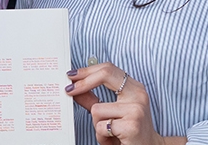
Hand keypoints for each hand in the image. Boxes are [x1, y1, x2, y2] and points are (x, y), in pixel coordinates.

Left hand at [64, 63, 178, 144]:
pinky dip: (101, 136)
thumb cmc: (129, 132)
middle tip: (69, 91)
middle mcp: (138, 95)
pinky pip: (101, 126)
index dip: (88, 71)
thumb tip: (75, 88)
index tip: (72, 76)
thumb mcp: (111, 113)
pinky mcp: (131, 125)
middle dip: (83, 83)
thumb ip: (94, 99)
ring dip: (97, 124)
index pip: (109, 69)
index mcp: (135, 88)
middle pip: (105, 75)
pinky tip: (113, 140)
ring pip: (97, 109)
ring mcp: (136, 109)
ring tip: (109, 133)